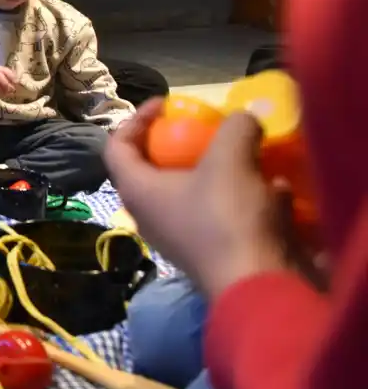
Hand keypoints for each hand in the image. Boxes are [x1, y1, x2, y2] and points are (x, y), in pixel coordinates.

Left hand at [106, 99, 288, 297]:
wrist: (256, 284)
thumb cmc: (226, 217)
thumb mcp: (229, 158)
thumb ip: (233, 128)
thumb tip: (242, 119)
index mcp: (137, 190)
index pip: (116, 146)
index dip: (136, 119)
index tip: (166, 104)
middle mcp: (149, 215)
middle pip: (152, 169)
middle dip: (180, 144)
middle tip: (206, 128)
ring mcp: (178, 237)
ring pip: (191, 192)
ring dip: (217, 170)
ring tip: (245, 153)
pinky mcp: (209, 252)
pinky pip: (220, 215)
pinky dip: (242, 199)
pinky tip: (273, 190)